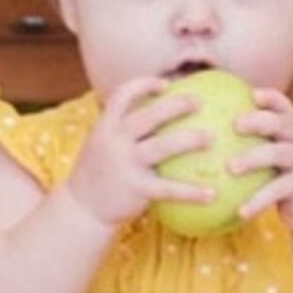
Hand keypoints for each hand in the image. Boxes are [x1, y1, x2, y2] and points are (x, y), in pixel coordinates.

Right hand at [60, 79, 212, 229]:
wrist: (81, 209)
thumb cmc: (100, 173)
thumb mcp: (103, 145)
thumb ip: (123, 130)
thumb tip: (157, 116)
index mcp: (106, 126)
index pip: (122, 95)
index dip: (143, 85)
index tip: (165, 84)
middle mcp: (115, 141)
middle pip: (149, 116)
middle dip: (176, 105)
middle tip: (200, 102)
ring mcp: (125, 164)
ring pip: (162, 146)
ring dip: (189, 140)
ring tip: (211, 138)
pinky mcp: (135, 188)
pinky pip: (168, 188)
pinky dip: (191, 192)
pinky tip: (211, 193)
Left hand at [229, 93, 292, 229]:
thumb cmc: (283, 176)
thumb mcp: (273, 156)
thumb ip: (250, 143)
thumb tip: (205, 134)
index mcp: (291, 130)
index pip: (284, 106)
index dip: (271, 97)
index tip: (252, 94)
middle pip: (284, 124)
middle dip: (261, 120)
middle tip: (235, 124)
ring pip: (282, 154)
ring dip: (255, 158)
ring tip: (230, 168)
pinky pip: (279, 190)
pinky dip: (259, 200)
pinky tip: (240, 211)